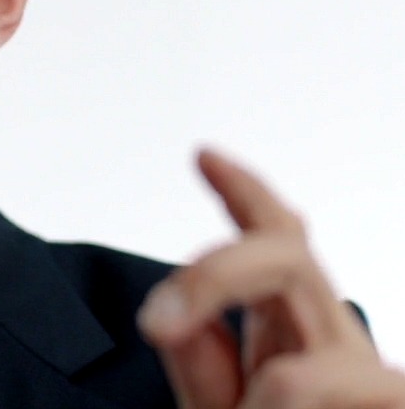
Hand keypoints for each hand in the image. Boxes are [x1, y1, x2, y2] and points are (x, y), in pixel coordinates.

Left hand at [138, 148, 404, 407]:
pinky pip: (305, 388)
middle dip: (215, 275)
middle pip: (288, 258)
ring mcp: (370, 375)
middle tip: (156, 326)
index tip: (204, 154)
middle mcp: (333, 340)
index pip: (275, 243)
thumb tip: (169, 316)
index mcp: (290, 330)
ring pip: (296, 362)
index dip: (247, 195)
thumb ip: (199, 369)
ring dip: (246, 405)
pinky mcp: (396, 400)